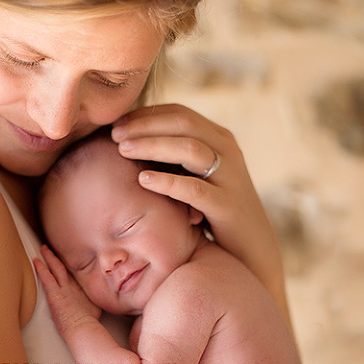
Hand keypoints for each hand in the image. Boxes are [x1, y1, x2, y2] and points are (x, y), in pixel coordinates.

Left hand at [34, 245, 101, 336]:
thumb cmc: (88, 324)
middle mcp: (72, 287)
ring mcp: (64, 289)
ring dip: (49, 258)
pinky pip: (46, 277)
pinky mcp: (54, 294)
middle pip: (64, 268)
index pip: (73, 275)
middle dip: (57, 258)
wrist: (83, 328)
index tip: (64, 259)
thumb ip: (92, 302)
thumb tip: (99, 300)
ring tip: (43, 249)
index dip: (68, 266)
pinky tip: (35, 261)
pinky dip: (40, 269)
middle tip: (51, 249)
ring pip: (56, 268)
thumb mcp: (94, 309)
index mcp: (81, 291)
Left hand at [111, 104, 288, 321]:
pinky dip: (167, 181)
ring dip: (152, 146)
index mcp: (219, 138)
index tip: (116, 123)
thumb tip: (128, 140)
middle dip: (145, 125)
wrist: (250, 250)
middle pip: (183, 124)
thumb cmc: (212, 209)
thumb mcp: (196, 175)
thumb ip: (174, 156)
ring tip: (122, 150)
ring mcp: (230, 177)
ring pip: (189, 149)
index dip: (146, 115)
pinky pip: (194, 189)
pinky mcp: (227, 205)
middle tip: (113, 134)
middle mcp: (228, 151)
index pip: (179, 113)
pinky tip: (142, 180)